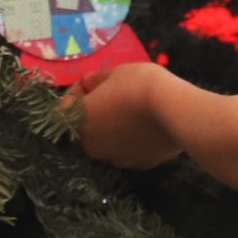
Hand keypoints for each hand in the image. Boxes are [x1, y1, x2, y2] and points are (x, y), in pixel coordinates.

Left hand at [65, 63, 182, 169]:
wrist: (173, 109)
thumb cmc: (137, 85)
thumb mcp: (114, 72)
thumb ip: (96, 80)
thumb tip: (89, 84)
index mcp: (78, 122)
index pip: (64, 109)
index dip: (76, 93)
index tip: (90, 84)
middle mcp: (92, 146)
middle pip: (87, 128)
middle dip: (95, 114)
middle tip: (112, 97)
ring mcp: (115, 159)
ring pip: (109, 142)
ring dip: (114, 129)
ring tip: (133, 113)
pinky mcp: (138, 165)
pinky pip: (130, 150)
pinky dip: (133, 140)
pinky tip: (147, 126)